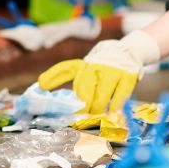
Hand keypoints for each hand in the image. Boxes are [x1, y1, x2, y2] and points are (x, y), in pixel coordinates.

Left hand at [37, 30, 159, 112]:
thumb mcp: (80, 69)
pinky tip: (113, 110)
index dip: (53, 77)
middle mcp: (96, 65)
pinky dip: (114, 106)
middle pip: (84, 90)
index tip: (43, 86)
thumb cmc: (98, 68)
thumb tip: (40, 85)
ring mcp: (112, 70)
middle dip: (83, 106)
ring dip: (98, 109)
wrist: (127, 53)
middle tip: (83, 114)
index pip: (65, 68)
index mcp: (83, 65)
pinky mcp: (127, 76)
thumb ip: (60, 77)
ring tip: (98, 113)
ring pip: (101, 96)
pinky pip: (119, 97)